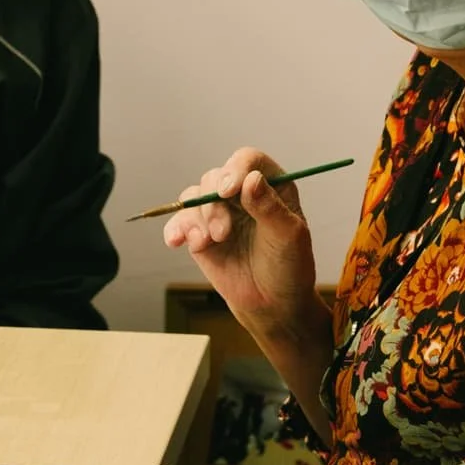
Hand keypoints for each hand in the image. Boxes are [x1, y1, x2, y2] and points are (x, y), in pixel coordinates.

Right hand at [163, 148, 318, 340]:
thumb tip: (251, 179)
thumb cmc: (289, 267)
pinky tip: (177, 241)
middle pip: (215, 177)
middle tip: (222, 232)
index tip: (229, 191)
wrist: (272, 303)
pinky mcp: (200, 232)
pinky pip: (180, 220)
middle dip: (213, 202)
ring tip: (207, 242)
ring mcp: (219, 212)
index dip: (235, 170)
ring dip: (198, 217)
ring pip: (195, 195)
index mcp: (271, 186)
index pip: (248, 161)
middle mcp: (242, 193)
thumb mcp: (288, 238)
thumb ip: (270, 208)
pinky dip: (175, 228)